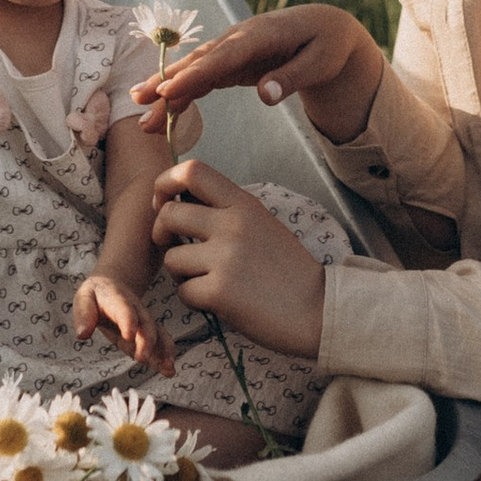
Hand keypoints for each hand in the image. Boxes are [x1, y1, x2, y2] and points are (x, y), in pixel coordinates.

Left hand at [72, 269, 174, 377]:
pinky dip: (164, 356)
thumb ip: (83, 314)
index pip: (124, 309)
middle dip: (146, 342)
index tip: (128, 336)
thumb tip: (82, 335)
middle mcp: (136, 310)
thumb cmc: (96, 295)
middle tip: (143, 359)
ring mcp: (144, 321)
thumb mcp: (84, 298)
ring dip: (163, 351)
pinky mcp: (145, 333)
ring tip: (168, 369)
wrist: (112, 285)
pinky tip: (168, 371)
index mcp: (118, 299)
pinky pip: (158, 343)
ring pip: (157, 335)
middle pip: (145, 325)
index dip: (128, 321)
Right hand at [134, 2, 379, 144]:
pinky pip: (201, 76)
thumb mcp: (321, 62)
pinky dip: (181, 90)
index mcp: (260, 35)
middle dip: (167, 81)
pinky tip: (160, 105)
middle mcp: (238, 38)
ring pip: (193, 68)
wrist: (324, 26)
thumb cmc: (327, 44)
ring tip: (138, 108)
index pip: (223, 56)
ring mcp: (231, 49)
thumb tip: (265, 97)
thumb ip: (292, 78)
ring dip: (166, 87)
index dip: (194, 74)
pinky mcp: (230, 61)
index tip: (168, 91)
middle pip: (198, 61)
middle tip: (139, 102)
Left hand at [150, 157, 326, 359]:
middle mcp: (232, 224)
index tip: (165, 203)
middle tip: (174, 247)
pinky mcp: (219, 291)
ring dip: (180, 274)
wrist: (319, 310)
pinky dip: (194, 300)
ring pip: (171, 258)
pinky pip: (183, 292)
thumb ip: (227, 211)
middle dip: (161, 233)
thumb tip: (182, 202)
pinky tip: (216, 302)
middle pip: (168, 214)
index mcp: (244, 204)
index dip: (165, 183)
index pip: (191, 171)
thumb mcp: (263, 225)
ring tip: (205, 280)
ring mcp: (225, 258)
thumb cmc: (289, 272)